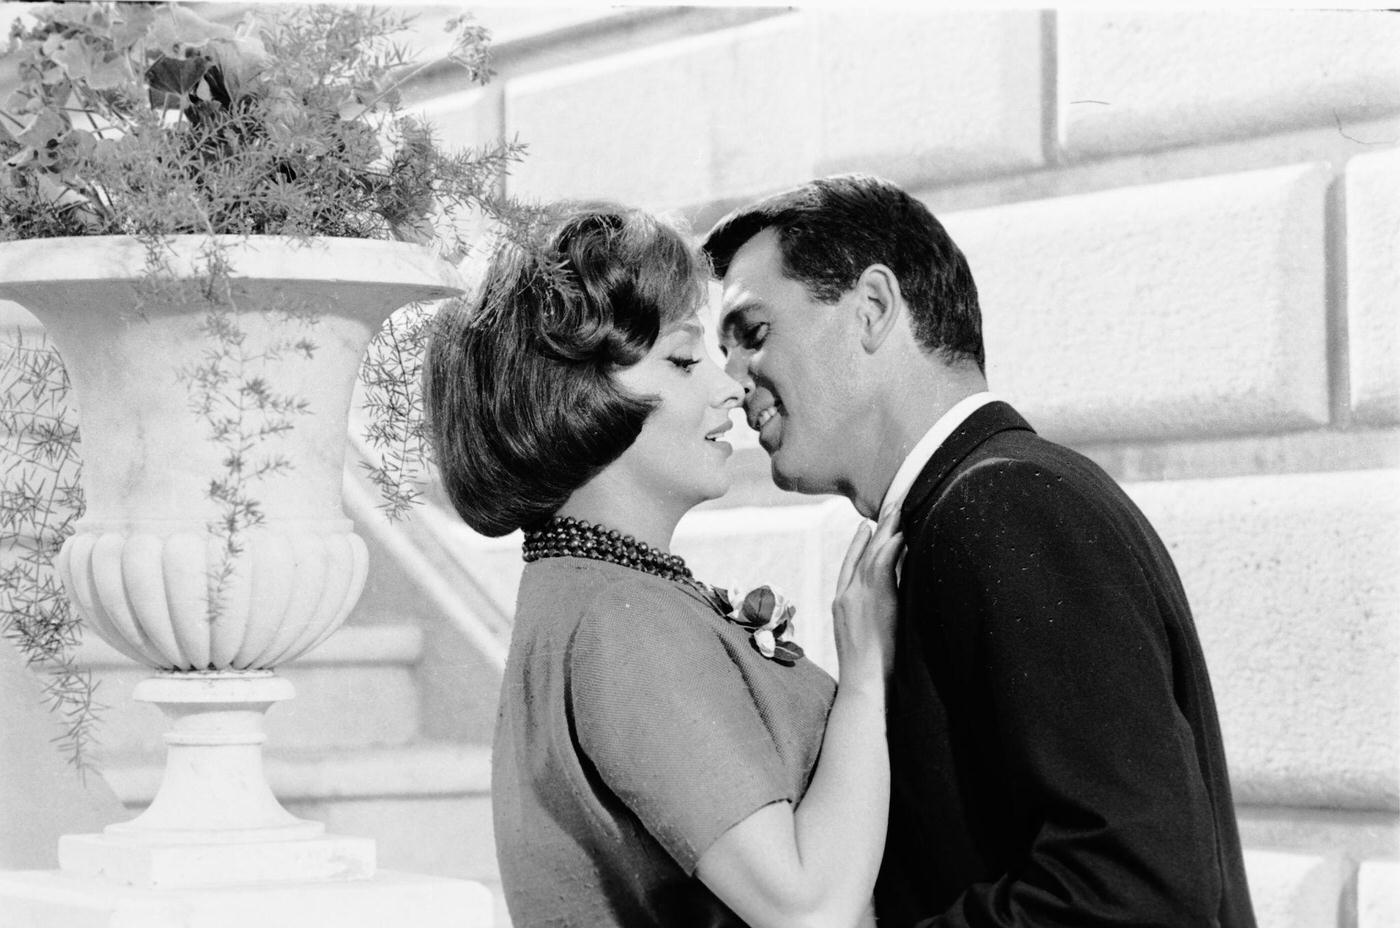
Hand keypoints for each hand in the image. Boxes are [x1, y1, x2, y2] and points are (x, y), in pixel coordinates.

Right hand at [832, 512, 902, 685]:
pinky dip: (890, 548)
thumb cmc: (869, 671)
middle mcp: (846, 596)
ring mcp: (857, 596)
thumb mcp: (863, 638)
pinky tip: (901, 535)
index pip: (848, 566)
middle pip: (860, 554)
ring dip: (887, 531)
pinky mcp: (873, 600)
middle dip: (875, 530)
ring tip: (898, 511)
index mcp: (841, 605)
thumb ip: (870, 617)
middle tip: (888, 507)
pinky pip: (882, 565)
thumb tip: (886, 609)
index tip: (866, 527)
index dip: (857, 545)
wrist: (864, 684)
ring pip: (872, 555)